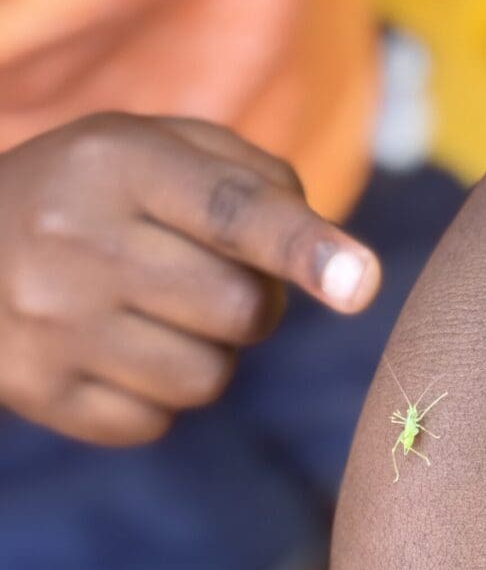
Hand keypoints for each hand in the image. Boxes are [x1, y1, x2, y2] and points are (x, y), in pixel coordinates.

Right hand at [0, 113, 379, 443]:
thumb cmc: (92, 196)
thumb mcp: (153, 149)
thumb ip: (252, 180)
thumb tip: (337, 264)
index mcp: (117, 163)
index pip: (231, 210)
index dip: (302, 247)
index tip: (360, 282)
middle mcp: (78, 241)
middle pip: (241, 311)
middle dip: (252, 305)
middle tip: (204, 280)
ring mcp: (53, 325)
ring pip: (207, 378)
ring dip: (205, 354)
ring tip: (150, 314)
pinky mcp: (41, 392)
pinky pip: (156, 420)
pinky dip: (154, 394)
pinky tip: (111, 351)